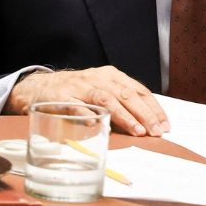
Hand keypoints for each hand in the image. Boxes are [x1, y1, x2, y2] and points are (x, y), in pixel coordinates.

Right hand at [4, 66, 168, 136]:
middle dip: (143, 114)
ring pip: (106, 99)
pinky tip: (99, 126)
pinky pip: (77, 107)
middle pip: (126, 94)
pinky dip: (89, 116)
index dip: (153, 108)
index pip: (138, 90)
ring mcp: (79, 87)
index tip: (164, 124)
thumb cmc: (77, 91)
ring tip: (137, 131)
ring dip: (123, 116)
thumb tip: (148, 122)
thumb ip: (121, 101)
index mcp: (111, 75)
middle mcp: (97, 78)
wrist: (40, 87)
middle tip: (155, 131)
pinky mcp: (62, 98)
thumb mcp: (101, 89)